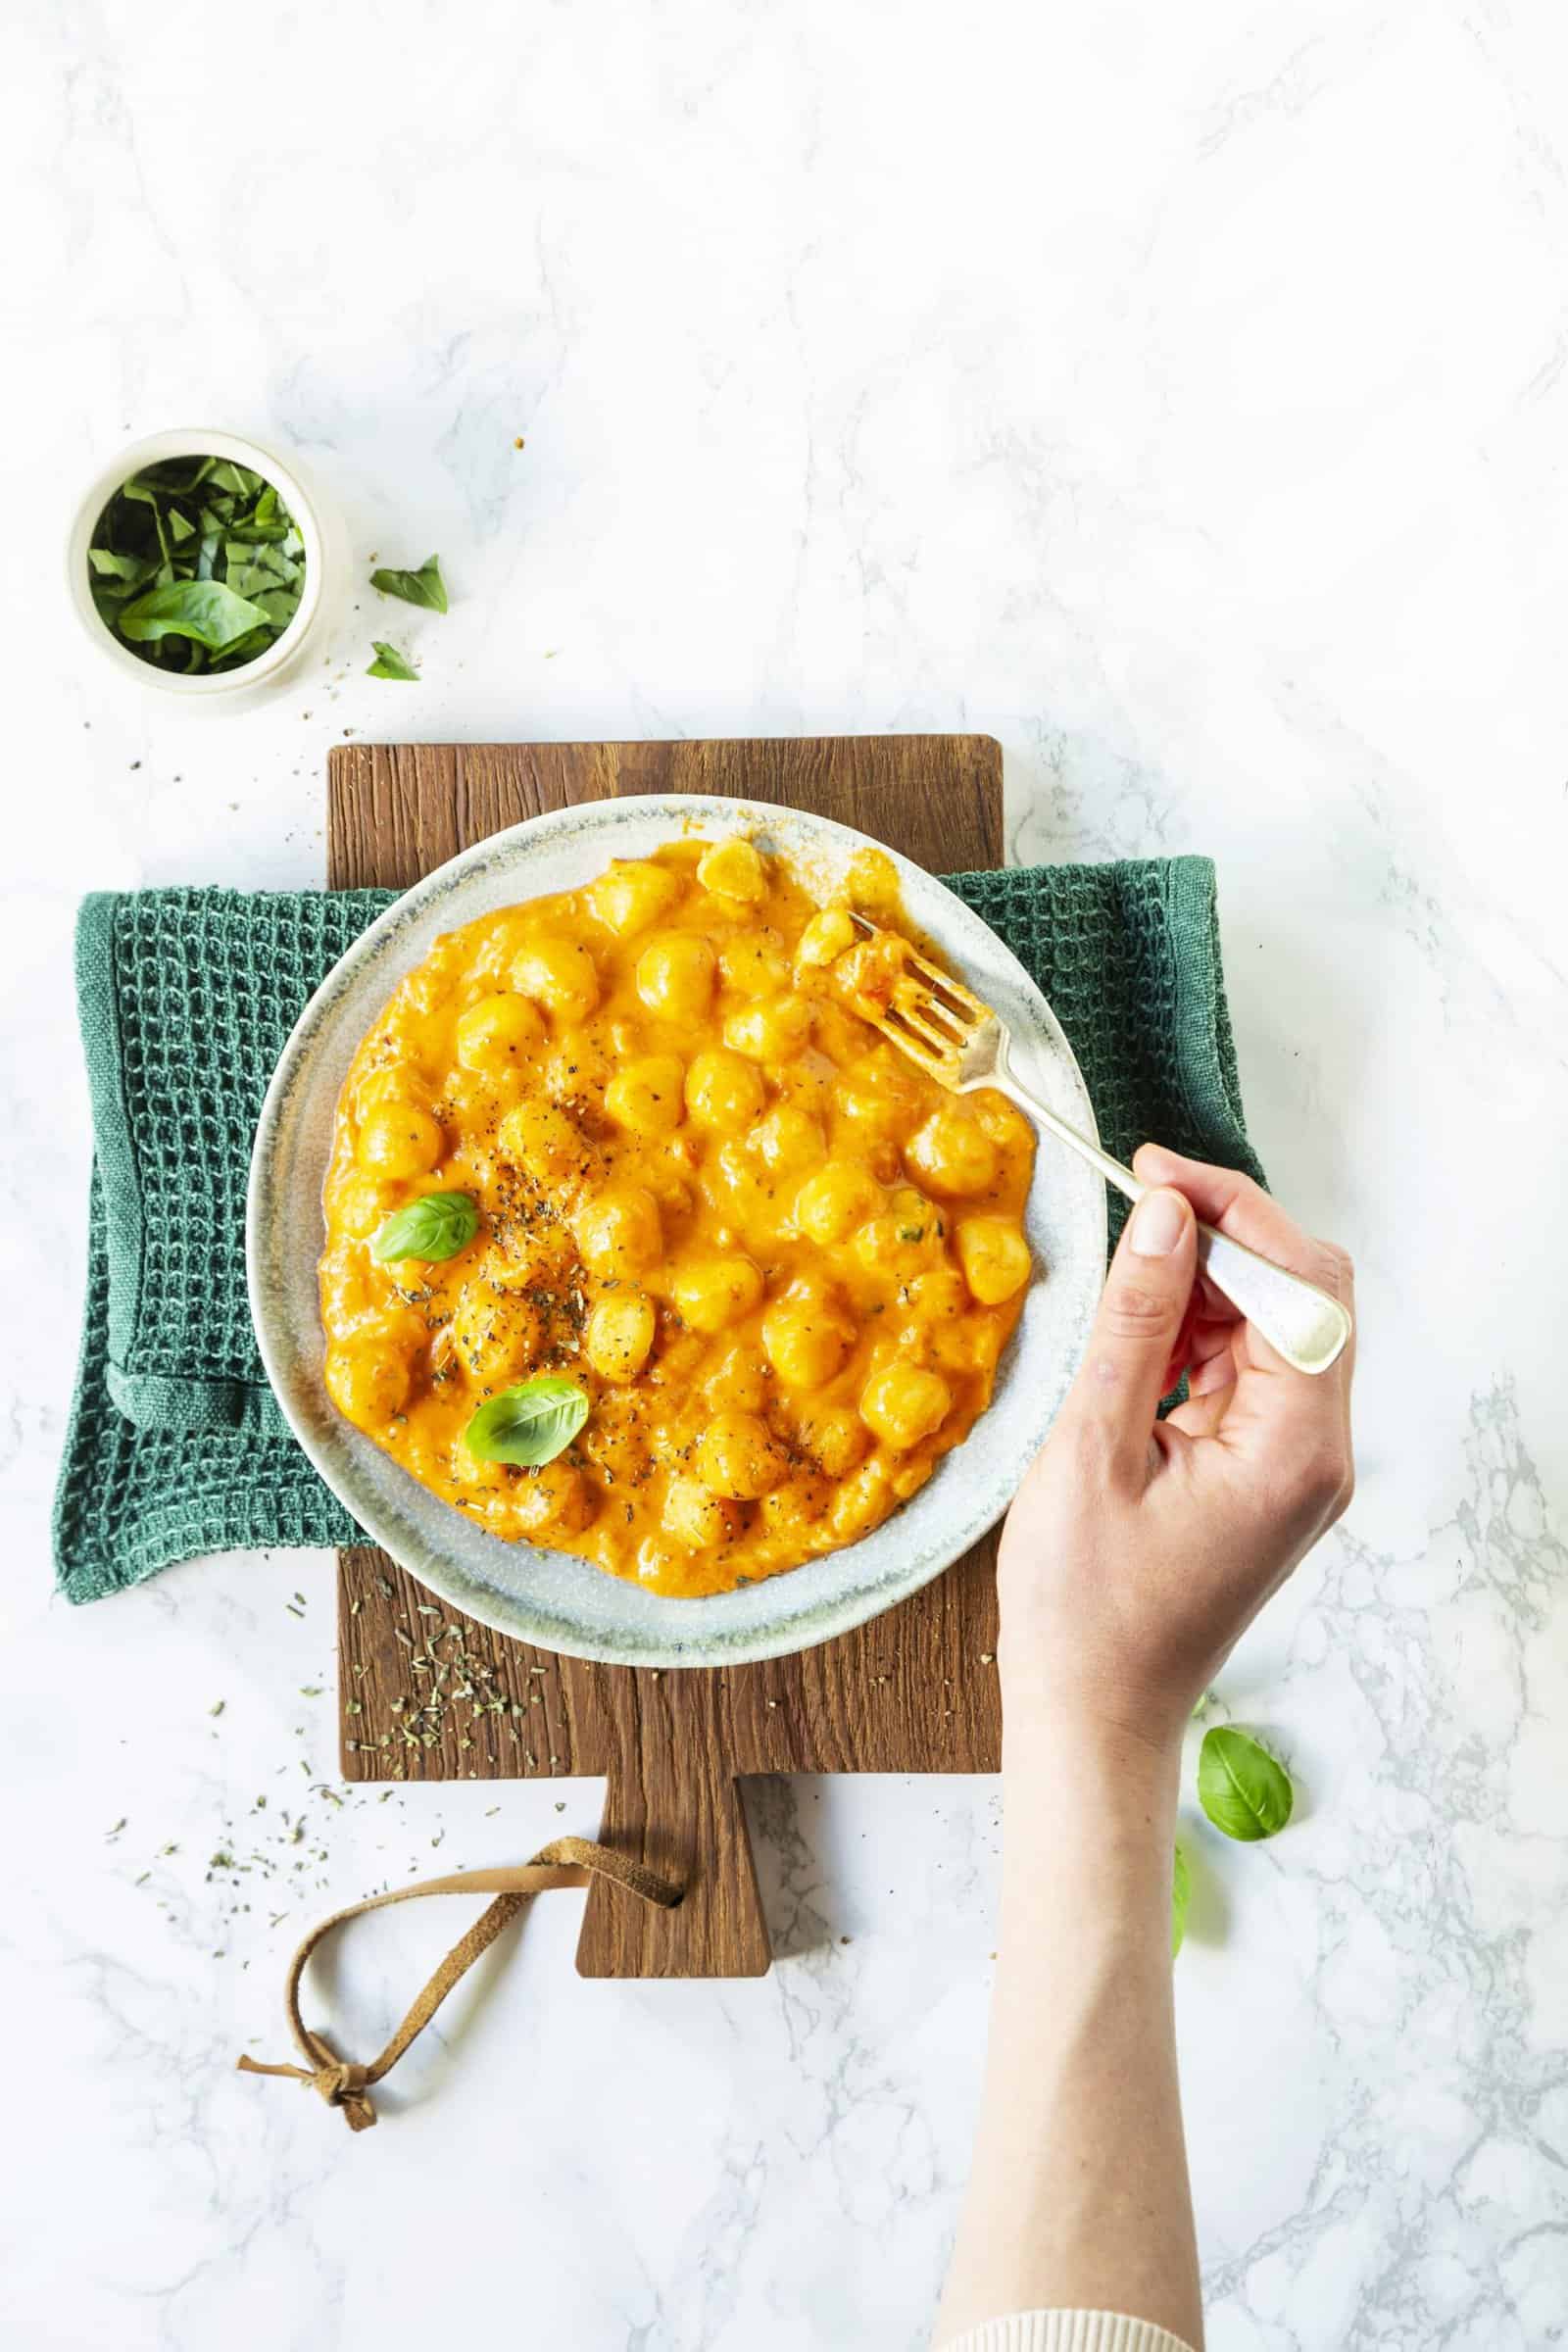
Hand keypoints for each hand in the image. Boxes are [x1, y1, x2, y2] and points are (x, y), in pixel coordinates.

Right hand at [998, 1144, 1355, 1757]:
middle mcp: (1317, 1452)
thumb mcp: (1091, 1447)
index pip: (1304, 1285)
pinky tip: (1137, 1328)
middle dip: (1224, 1239)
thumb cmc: (1085, 1608)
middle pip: (1303, 1298)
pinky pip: (1245, 1372)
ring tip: (1123, 1271)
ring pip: (1274, 1329)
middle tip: (1135, 1204)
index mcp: (1295, 1449)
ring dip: (1205, 1285)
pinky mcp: (1263, 1474)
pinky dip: (1196, 1334)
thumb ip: (1137, 1322)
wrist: (1092, 1715)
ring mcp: (1295, 1466)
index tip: (1154, 1173)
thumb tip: (1166, 1217)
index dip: (1236, 1212)